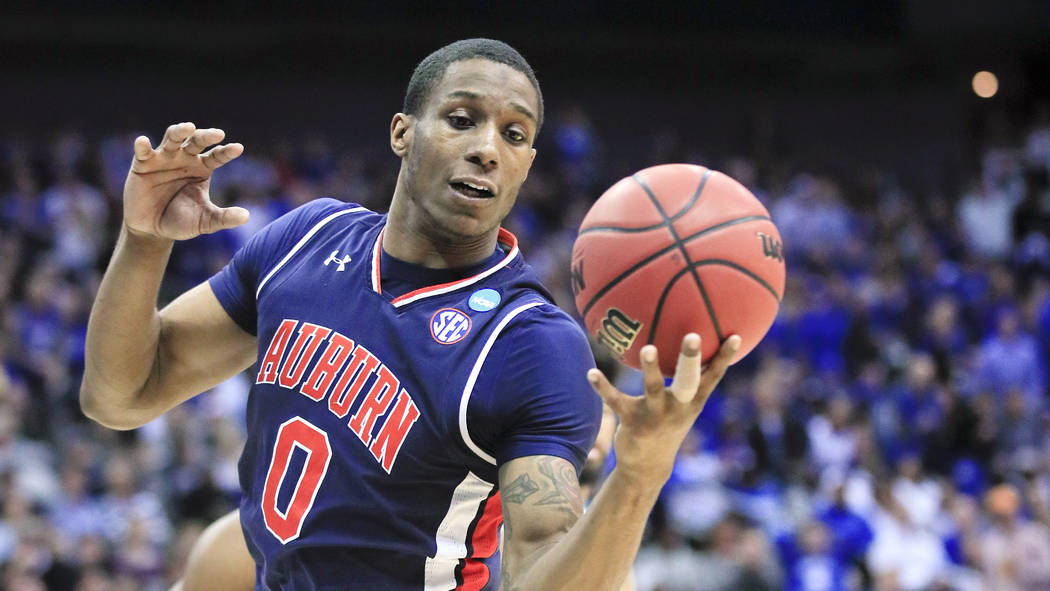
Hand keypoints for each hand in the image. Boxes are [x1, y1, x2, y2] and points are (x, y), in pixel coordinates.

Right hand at [123, 122, 247, 240]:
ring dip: (179, 131)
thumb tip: (246, 217)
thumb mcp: (205, 221)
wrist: (152, 230)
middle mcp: (185, 158)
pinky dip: (142, 145)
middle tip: (218, 134)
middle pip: (197, 141)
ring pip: (172, 138)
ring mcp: (164, 158)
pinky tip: (143, 141)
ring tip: (188, 127)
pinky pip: (143, 152)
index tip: (238, 148)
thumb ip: (223, 218)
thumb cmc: (181, 221)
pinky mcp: (143, 163)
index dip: (227, 152)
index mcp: (203, 168)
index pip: (217, 156)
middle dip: (206, 136)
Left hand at [586, 333, 740, 483]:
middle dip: (691, 359)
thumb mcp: (683, 406)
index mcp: (692, 402)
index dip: (725, 358)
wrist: (648, 467)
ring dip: (651, 368)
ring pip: (653, 388)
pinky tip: (592, 372)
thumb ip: (689, 381)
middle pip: (688, 381)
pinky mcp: (632, 421)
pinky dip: (603, 387)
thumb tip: (694, 346)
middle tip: (693, 336)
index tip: (736, 336)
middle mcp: (677, 408)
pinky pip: (616, 400)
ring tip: (648, 348)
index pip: (713, 377)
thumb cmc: (667, 425)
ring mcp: (655, 415)